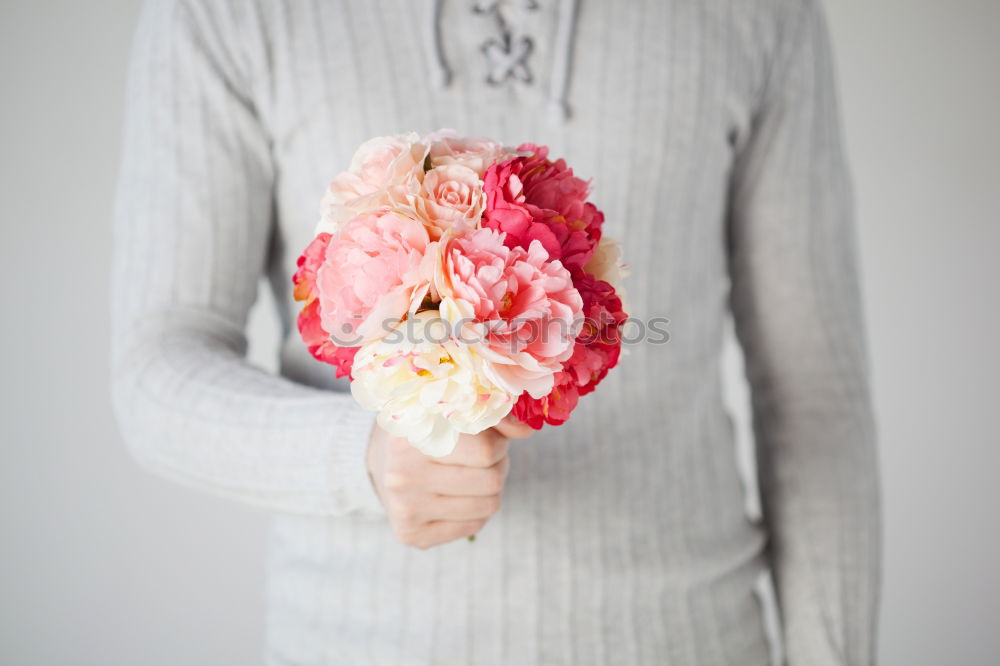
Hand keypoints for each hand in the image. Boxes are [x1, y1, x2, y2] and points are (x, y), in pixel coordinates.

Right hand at [366, 416, 532, 548]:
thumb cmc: (425, 429)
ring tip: (472, 473)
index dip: (498, 442)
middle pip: (491, 481)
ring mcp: (405, 509)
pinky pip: (474, 526)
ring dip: (490, 488)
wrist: (381, 460)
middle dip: (497, 466)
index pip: (485, 451)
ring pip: (488, 506)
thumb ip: (491, 415)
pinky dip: (475, 509)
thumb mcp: (450, 411)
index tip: (489, 437)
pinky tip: (457, 494)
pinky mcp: (411, 534)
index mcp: (411, 438)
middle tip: (484, 457)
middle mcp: (403, 477)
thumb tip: (526, 431)